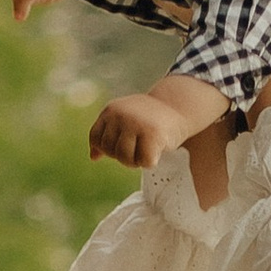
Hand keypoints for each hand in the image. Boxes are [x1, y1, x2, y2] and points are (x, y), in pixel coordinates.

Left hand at [90, 81, 222, 168]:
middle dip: (123, 155)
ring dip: (136, 161)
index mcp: (111, 110)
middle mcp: (121, 115)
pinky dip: (151, 162)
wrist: (177, 108)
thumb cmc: (149, 119)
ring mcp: (136, 123)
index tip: (125, 142)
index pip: (96, 139)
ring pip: (125, 158)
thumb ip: (107, 136)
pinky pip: (144, 162)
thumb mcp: (123, 122)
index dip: (108, 148)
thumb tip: (93, 157)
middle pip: (110, 151)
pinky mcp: (153, 134)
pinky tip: (157, 150)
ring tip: (146, 149)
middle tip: (139, 145)